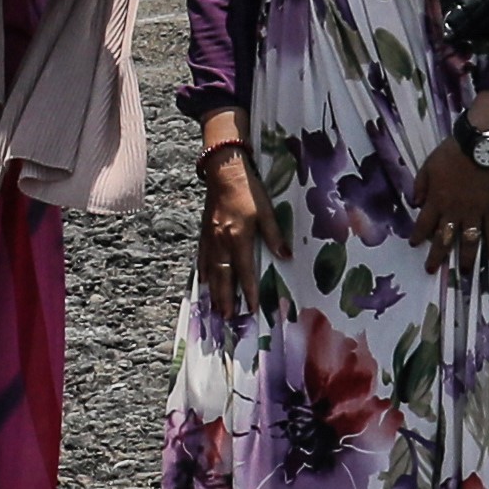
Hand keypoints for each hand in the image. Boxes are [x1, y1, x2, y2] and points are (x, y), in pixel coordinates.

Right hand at [193, 137, 257, 319]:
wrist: (223, 171)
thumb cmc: (248, 190)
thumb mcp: (266, 211)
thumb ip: (274, 235)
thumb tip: (286, 257)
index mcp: (238, 236)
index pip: (245, 270)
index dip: (248, 290)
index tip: (251, 308)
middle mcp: (221, 241)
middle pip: (223, 275)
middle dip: (225, 297)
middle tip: (228, 316)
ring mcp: (210, 237)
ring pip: (211, 269)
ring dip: (213, 290)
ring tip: (215, 306)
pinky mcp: (205, 232)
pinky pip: (203, 257)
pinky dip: (204, 272)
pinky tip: (204, 281)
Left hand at [414, 109, 488, 277]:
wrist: (479, 147)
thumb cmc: (451, 154)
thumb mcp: (427, 167)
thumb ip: (420, 186)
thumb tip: (414, 203)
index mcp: (436, 201)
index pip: (424, 224)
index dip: (418, 236)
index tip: (414, 245)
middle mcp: (454, 211)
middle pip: (445, 238)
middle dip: (438, 256)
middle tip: (432, 270)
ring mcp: (475, 212)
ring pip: (469, 240)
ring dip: (466, 258)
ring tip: (465, 273)